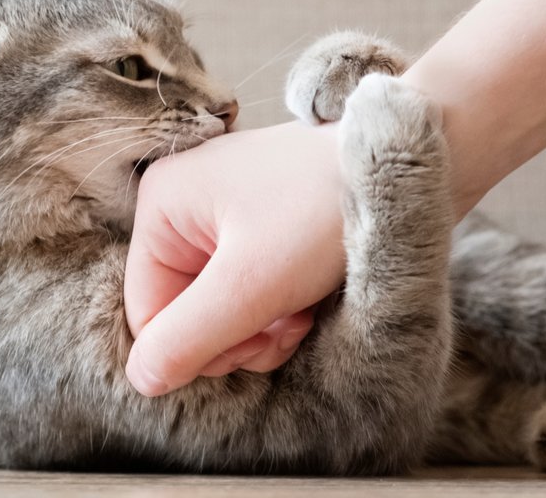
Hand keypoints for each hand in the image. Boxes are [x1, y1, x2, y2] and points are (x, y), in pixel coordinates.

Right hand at [123, 122, 347, 396]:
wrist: (404, 166)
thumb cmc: (328, 207)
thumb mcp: (253, 284)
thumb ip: (189, 337)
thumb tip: (141, 379)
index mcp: (160, 205)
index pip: (147, 314)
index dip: (197, 346)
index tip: (257, 340)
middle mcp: (180, 205)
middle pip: (181, 312)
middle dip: (234, 336)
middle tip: (285, 326)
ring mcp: (217, 213)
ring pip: (215, 309)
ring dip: (259, 328)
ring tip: (301, 310)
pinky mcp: (253, 225)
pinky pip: (243, 290)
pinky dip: (275, 308)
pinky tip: (307, 298)